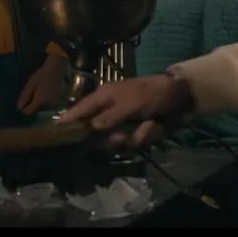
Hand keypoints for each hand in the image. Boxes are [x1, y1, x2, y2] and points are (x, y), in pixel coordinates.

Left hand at [17, 54, 66, 114]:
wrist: (56, 69)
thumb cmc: (42, 75)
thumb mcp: (31, 84)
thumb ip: (25, 96)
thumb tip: (19, 108)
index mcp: (39, 101)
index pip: (28, 112)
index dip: (23, 108)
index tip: (23, 100)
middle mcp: (47, 105)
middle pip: (35, 110)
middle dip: (31, 104)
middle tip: (31, 92)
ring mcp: (53, 103)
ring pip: (41, 107)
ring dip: (38, 101)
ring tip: (37, 90)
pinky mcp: (57, 99)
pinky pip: (47, 103)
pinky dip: (44, 99)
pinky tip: (44, 90)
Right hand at [58, 72, 192, 149]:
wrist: (183, 97)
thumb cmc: (152, 93)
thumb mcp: (129, 103)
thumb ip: (108, 118)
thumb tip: (88, 130)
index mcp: (103, 98)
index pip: (79, 112)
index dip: (67, 123)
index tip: (54, 135)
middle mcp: (110, 112)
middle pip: (99, 135)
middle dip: (115, 138)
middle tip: (124, 135)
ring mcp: (125, 123)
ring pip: (119, 143)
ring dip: (137, 136)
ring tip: (150, 125)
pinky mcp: (138, 132)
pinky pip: (136, 143)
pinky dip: (148, 136)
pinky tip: (157, 126)